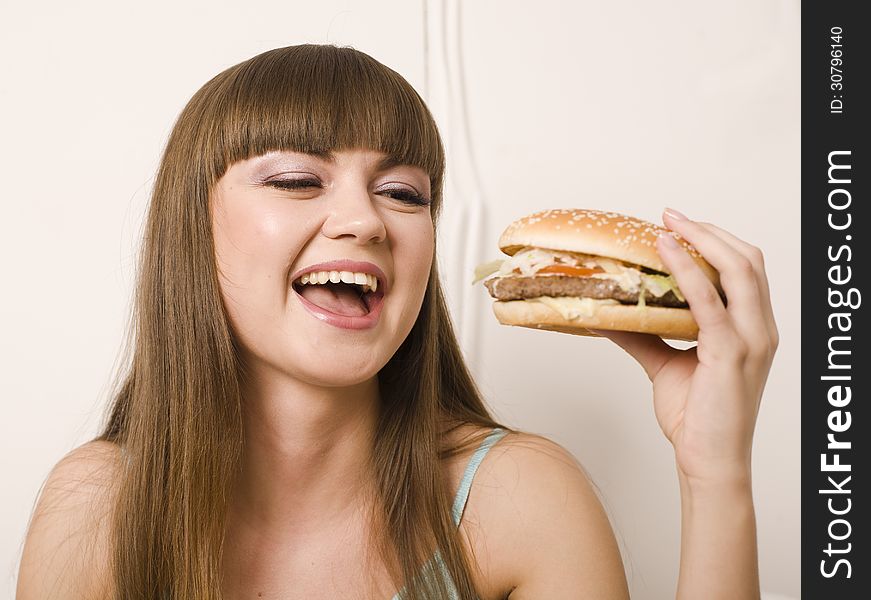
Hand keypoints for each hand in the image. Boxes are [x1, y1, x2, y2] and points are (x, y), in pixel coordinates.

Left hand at [592, 208, 778, 486]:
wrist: (708, 461)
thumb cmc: (696, 417)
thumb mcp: (665, 364)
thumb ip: (644, 334)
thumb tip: (608, 314)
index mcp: (751, 328)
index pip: (744, 269)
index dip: (714, 240)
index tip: (679, 224)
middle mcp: (759, 328)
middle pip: (747, 259)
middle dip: (709, 231)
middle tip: (670, 215)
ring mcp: (751, 339)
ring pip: (739, 269)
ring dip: (702, 239)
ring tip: (668, 224)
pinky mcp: (731, 352)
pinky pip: (710, 300)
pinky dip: (688, 270)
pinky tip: (665, 253)